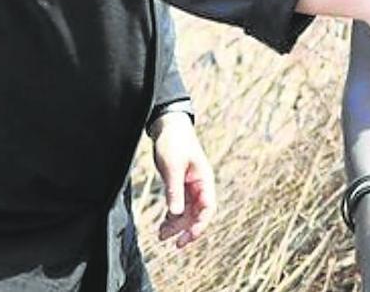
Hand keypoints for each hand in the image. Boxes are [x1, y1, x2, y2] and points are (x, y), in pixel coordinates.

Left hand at [150, 111, 215, 247]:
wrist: (168, 126)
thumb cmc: (174, 142)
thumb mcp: (172, 167)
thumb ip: (175, 190)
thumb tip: (176, 214)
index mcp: (204, 180)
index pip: (208, 208)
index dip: (200, 225)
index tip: (188, 238)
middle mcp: (200, 185)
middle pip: (197, 214)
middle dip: (186, 229)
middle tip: (174, 244)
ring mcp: (190, 185)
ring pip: (188, 212)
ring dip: (177, 225)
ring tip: (161, 235)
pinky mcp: (180, 184)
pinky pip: (180, 205)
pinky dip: (172, 216)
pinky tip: (163, 224)